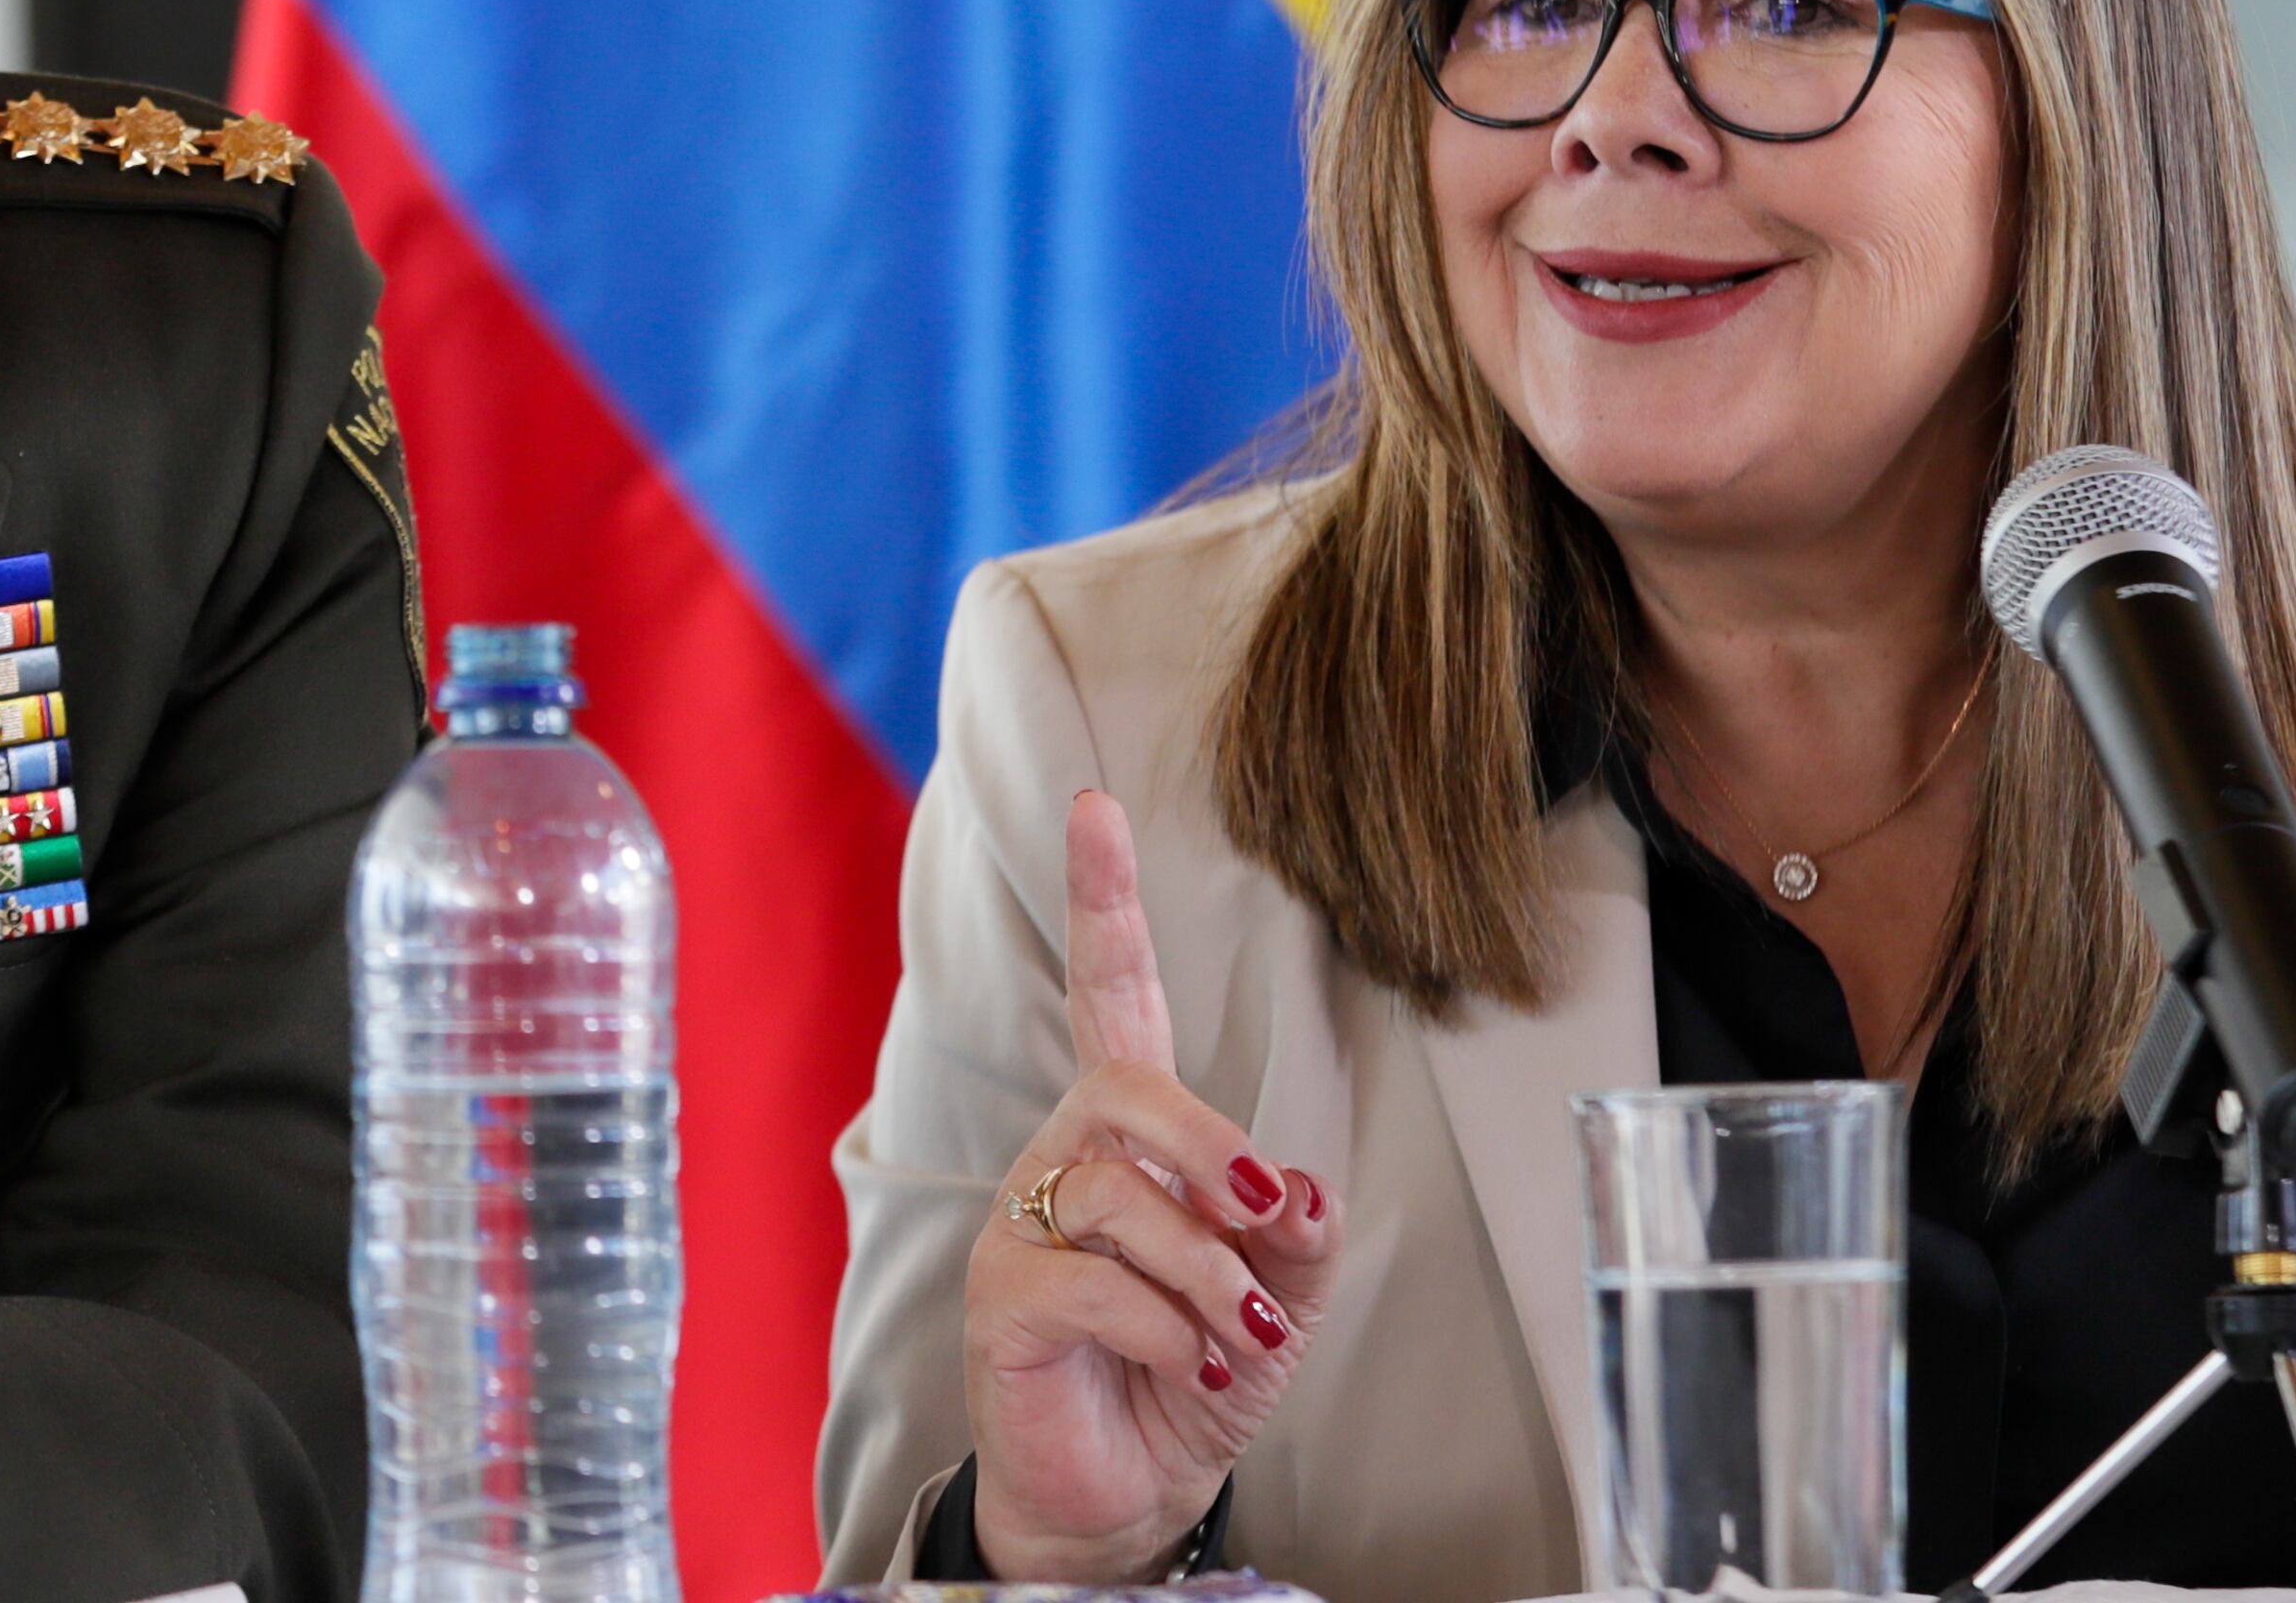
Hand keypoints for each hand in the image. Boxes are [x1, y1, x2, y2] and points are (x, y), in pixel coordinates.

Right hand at [960, 788, 1347, 1587]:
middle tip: (1266, 1213)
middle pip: (1127, 1093)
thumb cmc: (1194, 1366)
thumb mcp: (1277, 1296)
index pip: (1109, 991)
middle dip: (1208, 1149)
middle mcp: (1064, 1155)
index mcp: (1127, 1131)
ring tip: (1238, 1334)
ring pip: (1123, 1203)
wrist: (1130, 1487)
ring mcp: (1023, 1222)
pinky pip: (1094, 1287)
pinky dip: (1165, 1332)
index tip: (1097, 808)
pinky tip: (1186, 1366)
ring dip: (1208, 1277)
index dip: (1102, 900)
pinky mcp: (1001, 1296)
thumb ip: (1294, 1232)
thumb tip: (1293, 1184)